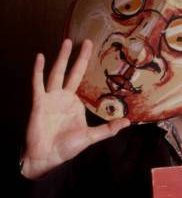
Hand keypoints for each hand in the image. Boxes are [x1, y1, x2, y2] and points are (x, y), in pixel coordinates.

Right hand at [22, 38, 130, 178]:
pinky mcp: (39, 102)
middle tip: (86, 41)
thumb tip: (128, 121)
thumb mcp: (91, 137)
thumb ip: (108, 129)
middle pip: (72, 72)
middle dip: (79, 57)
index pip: (84, 81)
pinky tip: (41, 57)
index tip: (97, 55)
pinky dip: (39, 70)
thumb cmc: (67, 147)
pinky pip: (38, 83)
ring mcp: (51, 98)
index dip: (89, 69)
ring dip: (61, 58)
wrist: (47, 156)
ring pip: (56, 73)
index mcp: (75, 103)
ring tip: (67, 42)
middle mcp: (63, 97)